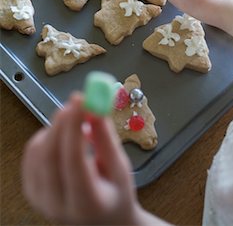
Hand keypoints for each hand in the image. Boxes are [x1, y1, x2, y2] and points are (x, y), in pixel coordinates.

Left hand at [22, 94, 140, 224]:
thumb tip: (96, 107)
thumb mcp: (121, 168)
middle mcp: (57, 204)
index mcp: (86, 203)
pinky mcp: (30, 189)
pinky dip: (48, 136)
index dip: (75, 126)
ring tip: (79, 122)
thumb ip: (107, 139)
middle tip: (77, 99)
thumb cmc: (116, 195)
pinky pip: (32, 153)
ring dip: (57, 127)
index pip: (74, 160)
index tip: (81, 99)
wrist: (102, 223)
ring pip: (38, 150)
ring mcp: (39, 199)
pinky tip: (65, 136)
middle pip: (49, 155)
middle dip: (62, 121)